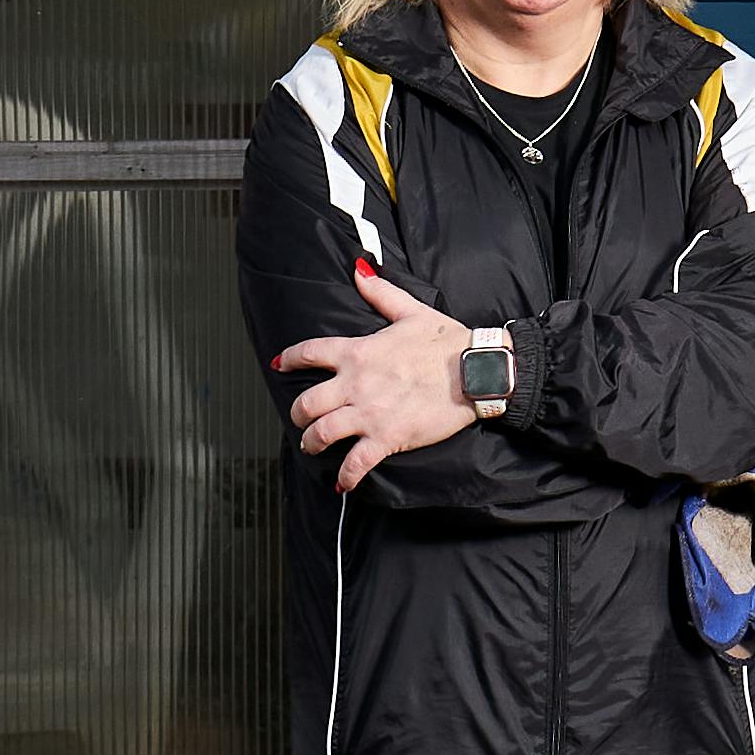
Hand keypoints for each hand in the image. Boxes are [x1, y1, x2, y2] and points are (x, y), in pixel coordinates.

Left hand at [275, 268, 484, 492]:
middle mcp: (356, 383)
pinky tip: (341, 483)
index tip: (279, 364)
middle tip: (301, 418)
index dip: (289, 359)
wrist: (474, 370)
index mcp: (358, 351)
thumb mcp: (411, 310)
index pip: (309, 353)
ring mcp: (369, 413)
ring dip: (311, 442)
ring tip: (313, 446)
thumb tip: (359, 271)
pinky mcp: (387, 438)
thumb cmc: (447, 341)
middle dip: (297, 414)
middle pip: (306, 402)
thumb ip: (380, 293)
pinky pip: (355, 463)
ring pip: (321, 434)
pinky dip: (346, 477)